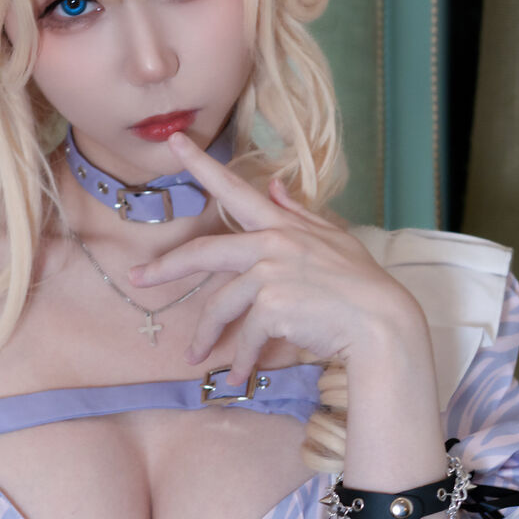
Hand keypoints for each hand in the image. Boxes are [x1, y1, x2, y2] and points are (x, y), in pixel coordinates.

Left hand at [130, 131, 422, 383]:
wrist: (380, 322)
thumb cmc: (360, 284)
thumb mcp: (333, 240)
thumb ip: (299, 213)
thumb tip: (274, 186)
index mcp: (281, 225)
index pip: (235, 189)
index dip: (202, 164)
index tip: (174, 141)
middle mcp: (271, 243)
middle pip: (204, 252)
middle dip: (165, 267)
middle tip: (138, 278)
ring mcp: (270, 273)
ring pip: (220, 306)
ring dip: (206, 336)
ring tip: (197, 357)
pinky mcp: (272, 305)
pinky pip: (245, 336)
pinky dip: (239, 360)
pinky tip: (237, 377)